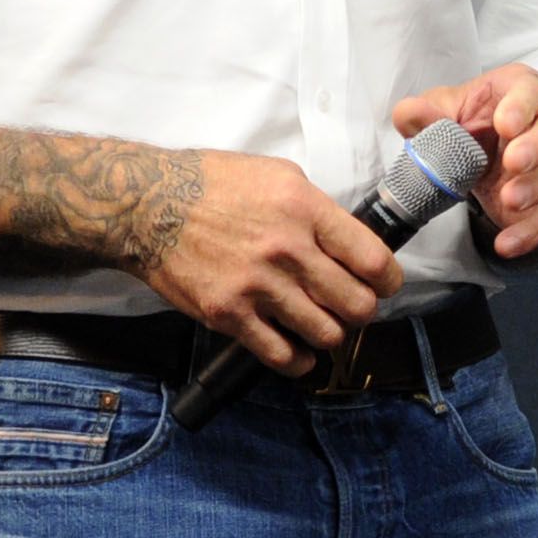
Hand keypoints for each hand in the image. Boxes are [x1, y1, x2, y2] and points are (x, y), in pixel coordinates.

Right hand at [138, 150, 400, 372]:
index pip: (373, 260)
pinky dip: (299, 360)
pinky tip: (300, 351)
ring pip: (325, 333)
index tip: (385, 284)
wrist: (147, 205)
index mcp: (305, 210)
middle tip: (354, 306)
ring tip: (324, 325)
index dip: (389, 280)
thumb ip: (318, 209)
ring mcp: (257, 286)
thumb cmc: (213, 184)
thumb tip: (350, 240)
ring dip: (331, 334)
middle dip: (363, 310)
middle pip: (356, 304)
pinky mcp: (228, 314)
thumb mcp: (278, 176)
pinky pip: (281, 354)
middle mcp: (287, 249)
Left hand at [394, 66, 537, 260]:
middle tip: (511, 164)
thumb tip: (408, 113)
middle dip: (537, 148)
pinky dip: (536, 230)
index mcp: (521, 90)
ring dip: (537, 189)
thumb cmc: (473, 125)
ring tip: (508, 202)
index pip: (529, 90)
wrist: (488, 156)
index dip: (521, 106)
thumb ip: (427, 114)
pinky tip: (509, 242)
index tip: (505, 124)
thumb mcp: (444, 113)